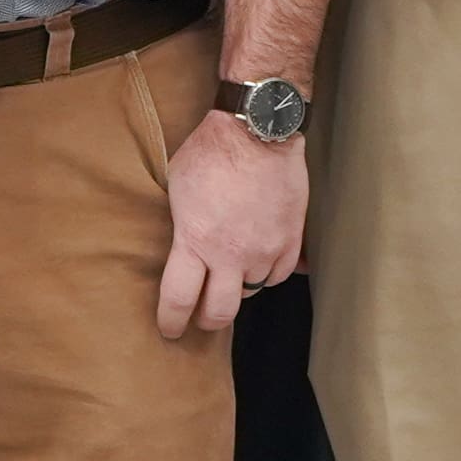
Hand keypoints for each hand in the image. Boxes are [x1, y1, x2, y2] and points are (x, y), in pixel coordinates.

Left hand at [159, 114, 307, 339]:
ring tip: (230, 277)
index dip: (171, 321)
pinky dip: (267, 273)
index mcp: (195, 241)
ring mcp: (265, 249)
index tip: (170, 329)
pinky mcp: (291, 240)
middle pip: (219, 313)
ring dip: (237, 289)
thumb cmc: (211, 152)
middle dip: (206, 320)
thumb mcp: (176, 188)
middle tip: (200, 318)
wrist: (258, 131)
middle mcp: (231, 254)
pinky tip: (258, 262)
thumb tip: (183, 246)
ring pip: (251, 292)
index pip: (179, 300)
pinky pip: (279, 275)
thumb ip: (180, 225)